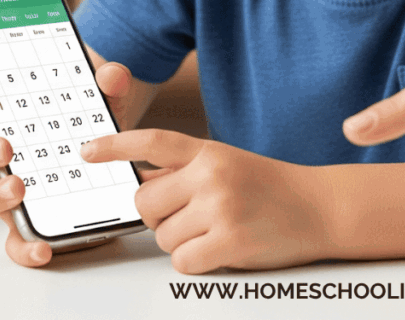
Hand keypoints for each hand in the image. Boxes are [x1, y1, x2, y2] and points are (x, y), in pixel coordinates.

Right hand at [0, 59, 134, 266]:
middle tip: (8, 159)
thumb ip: (109, 81)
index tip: (6, 143)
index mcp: (19, 127)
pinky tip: (42, 250)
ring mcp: (18, 192)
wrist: (104, 138)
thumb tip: (112, 76)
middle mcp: (9, 162)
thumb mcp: (103, 93)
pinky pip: (20, 241)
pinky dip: (26, 248)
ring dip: (0, 200)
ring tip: (18, 190)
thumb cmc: (90, 114)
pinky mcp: (35, 222)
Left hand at [81, 129, 329, 272]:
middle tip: (192, 217)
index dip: (115, 145)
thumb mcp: (229, 163)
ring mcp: (220, 205)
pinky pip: (182, 262)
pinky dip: (197, 263)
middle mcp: (211, 173)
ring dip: (182, 242)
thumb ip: (188, 168)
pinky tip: (222, 248)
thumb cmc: (273, 187)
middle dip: (160, 216)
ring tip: (216, 231)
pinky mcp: (228, 239)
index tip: (85, 151)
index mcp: (209, 150)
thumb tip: (146, 177)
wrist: (320, 206)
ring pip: (163, 236)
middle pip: (146, 201)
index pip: (153, 141)